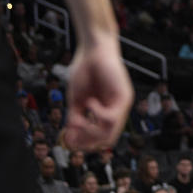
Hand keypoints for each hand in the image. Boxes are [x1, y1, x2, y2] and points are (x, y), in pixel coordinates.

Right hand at [62, 30, 132, 151]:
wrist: (93, 50)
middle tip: (72, 135)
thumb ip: (75, 117)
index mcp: (104, 112)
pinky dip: (97, 114)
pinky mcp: (125, 97)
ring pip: (110, 133)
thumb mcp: (76, 99)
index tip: (68, 139)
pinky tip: (89, 103)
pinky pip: (111, 118)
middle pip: (106, 140)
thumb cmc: (85, 71)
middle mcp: (115, 110)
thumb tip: (70, 136)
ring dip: (90, 131)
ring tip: (78, 119)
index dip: (84, 143)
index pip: (100, 137)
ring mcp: (122, 105)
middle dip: (87, 142)